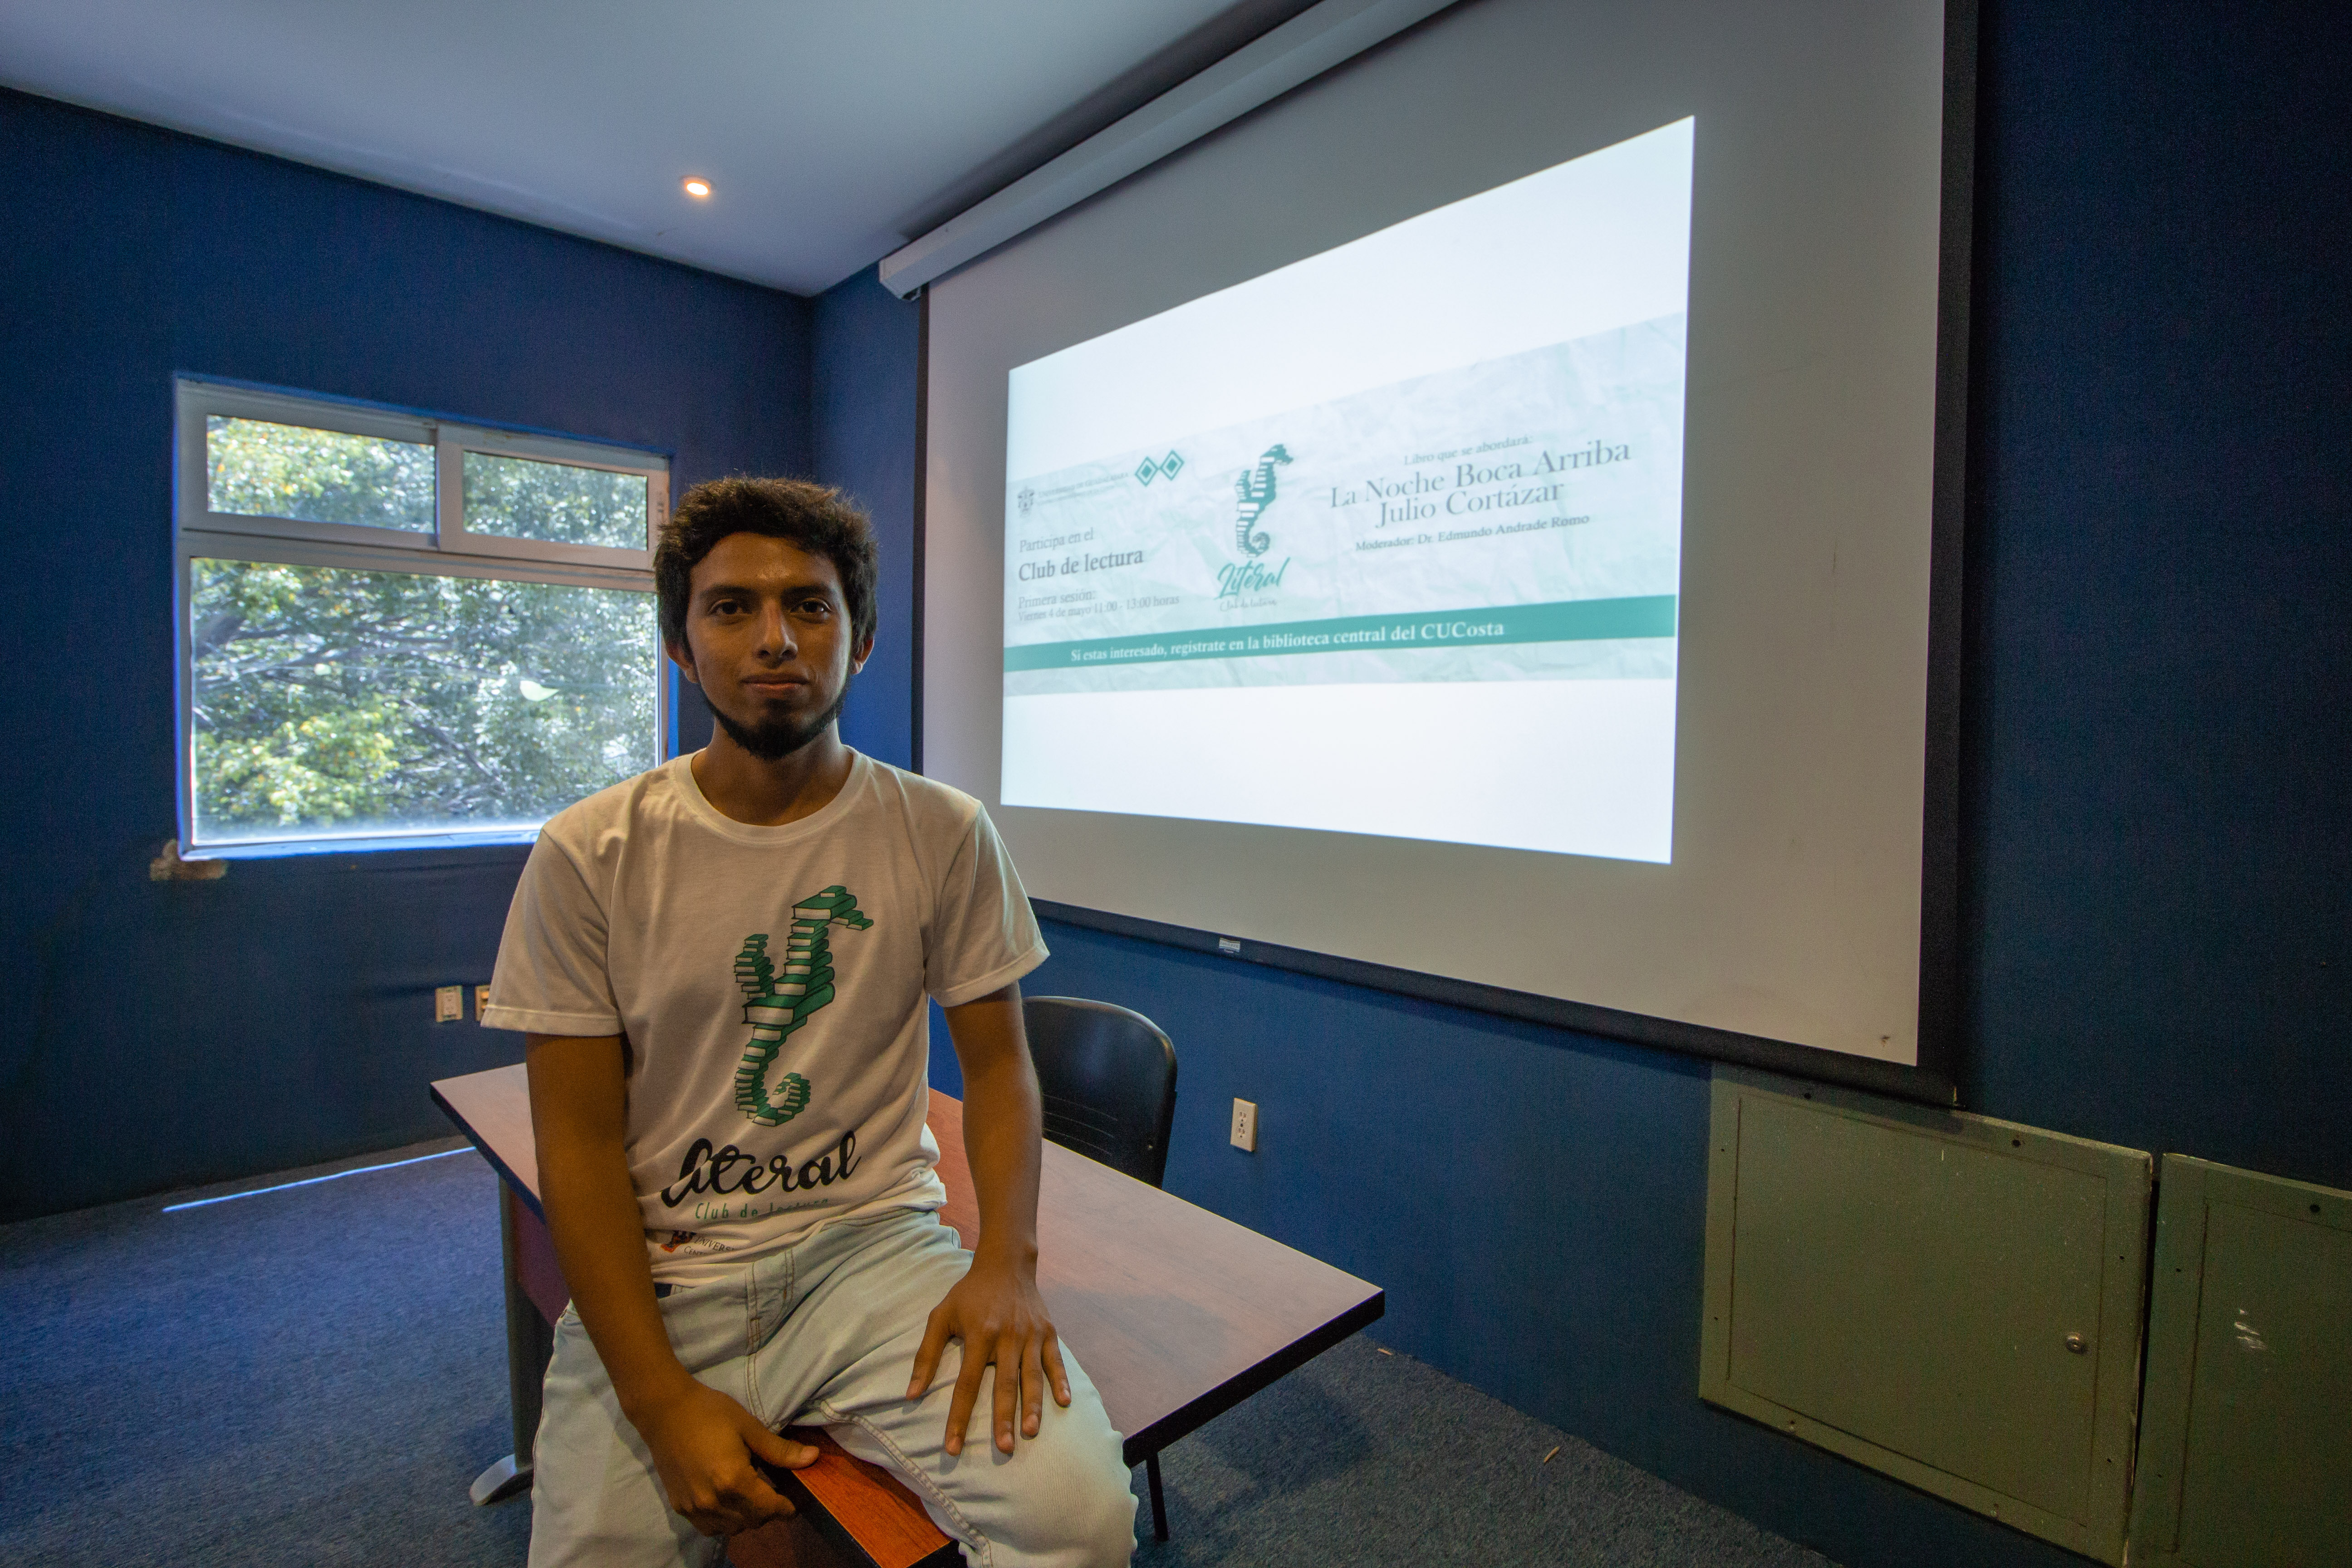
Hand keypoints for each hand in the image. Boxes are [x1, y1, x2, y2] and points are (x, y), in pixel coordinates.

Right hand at [631, 1378, 816, 1536]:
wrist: (663, 1410)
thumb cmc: (709, 1412)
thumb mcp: (749, 1427)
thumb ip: (779, 1450)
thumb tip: (813, 1458)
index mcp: (733, 1480)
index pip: (769, 1509)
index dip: (786, 1508)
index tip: (794, 1502)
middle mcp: (713, 1501)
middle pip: (752, 1522)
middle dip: (768, 1511)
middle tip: (774, 1492)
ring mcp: (693, 1507)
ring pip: (731, 1529)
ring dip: (746, 1518)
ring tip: (751, 1495)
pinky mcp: (679, 1506)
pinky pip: (709, 1527)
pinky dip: (724, 1521)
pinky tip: (727, 1501)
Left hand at [906, 1249, 1071, 1455]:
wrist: (1006, 1264)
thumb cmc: (969, 1294)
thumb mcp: (941, 1317)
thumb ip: (926, 1355)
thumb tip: (910, 1395)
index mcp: (979, 1334)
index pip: (966, 1384)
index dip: (959, 1418)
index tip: (952, 1448)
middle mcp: (1007, 1336)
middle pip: (1004, 1384)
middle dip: (1003, 1418)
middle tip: (1004, 1449)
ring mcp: (1030, 1334)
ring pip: (1032, 1376)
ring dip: (1033, 1406)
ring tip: (1031, 1433)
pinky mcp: (1048, 1332)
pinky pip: (1055, 1360)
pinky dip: (1061, 1381)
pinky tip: (1064, 1402)